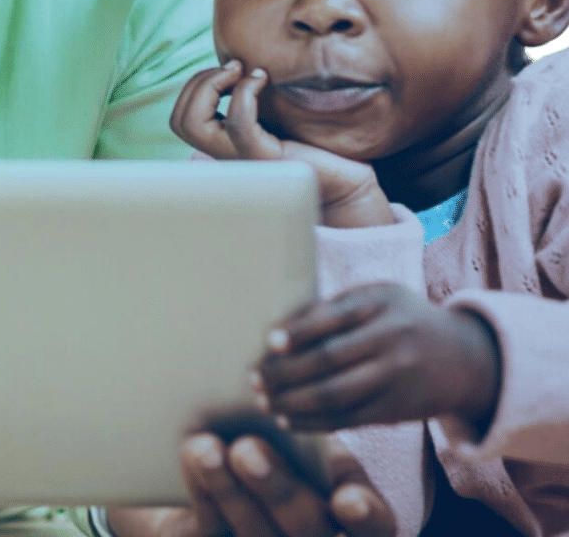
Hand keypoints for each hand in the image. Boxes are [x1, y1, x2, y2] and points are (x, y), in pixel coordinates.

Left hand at [106, 432, 394, 536]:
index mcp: (353, 512)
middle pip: (305, 527)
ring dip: (227, 489)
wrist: (220, 459)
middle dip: (277, 489)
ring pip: (253, 532)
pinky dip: (201, 491)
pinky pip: (209, 530)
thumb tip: (280, 390)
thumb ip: (305, 421)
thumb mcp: (303, 433)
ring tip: (204, 447)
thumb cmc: (280, 441)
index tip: (348, 500)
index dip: (364, 516)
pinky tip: (191, 454)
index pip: (373, 525)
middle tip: (248, 449)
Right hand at [171, 61, 394, 227]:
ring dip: (211, 86)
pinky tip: (263, 79)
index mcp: (223, 146)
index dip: (194, 86)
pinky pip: (238, 124)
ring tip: (243, 72)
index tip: (230, 70)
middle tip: (233, 68)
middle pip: (180, 121)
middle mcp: (226, 156)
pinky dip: (243, 94)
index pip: (180, 119)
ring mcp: (242, 158)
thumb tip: (238, 64)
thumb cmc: (317, 147)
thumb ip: (253, 103)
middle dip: (198, 83)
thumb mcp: (277, 118)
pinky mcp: (266, 157)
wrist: (348, 182)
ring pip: (194, 125)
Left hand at [254, 281, 501, 432]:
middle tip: (254, 378)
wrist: (468, 359)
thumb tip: (278, 331)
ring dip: (293, 402)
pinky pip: (349, 419)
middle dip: (286, 372)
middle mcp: (392, 339)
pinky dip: (314, 423)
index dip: (299, 331)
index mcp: (382, 302)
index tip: (270, 342)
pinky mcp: (397, 410)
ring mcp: (397, 378)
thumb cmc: (402, 319)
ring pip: (336, 394)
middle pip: (330, 359)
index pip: (333, 317)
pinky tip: (288, 421)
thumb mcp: (380, 298)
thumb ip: (336, 307)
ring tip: (264, 402)